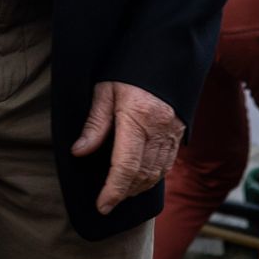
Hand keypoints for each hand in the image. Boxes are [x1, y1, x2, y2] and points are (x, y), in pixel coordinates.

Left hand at [70, 81, 184, 214]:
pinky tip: (140, 178)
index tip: (102, 206)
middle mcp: (159, 129)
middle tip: (107, 201)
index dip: (113, 191)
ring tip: (120, 192)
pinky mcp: (179, 132)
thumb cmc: (129, 69)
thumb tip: (78, 151)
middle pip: (142, 174)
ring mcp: (172, 132)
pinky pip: (167, 164)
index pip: (125, 166)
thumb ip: (94, 124)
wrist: (164, 52)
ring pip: (157, 173)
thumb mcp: (105, 90)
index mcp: (138, 118)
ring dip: (138, 187)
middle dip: (124, 192)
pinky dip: (153, 176)